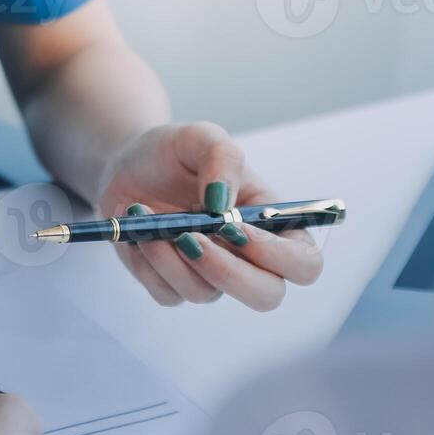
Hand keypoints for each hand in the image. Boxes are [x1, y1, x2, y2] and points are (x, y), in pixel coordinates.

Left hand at [98, 122, 323, 309]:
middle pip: (266, 296)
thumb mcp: (202, 138)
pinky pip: (167, 294)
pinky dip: (147, 263)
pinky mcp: (172, 284)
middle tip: (188, 236)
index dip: (278, 256)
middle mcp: (248, 258)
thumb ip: (223, 158)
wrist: (129, 165)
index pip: (304, 264)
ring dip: (170, 258)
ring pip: (205, 294)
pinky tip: (138, 232)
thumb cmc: (177, 152)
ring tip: (145, 214)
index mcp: (273, 225)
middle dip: (227, 273)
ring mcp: (210, 276)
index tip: (234, 227)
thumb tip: (220, 205)